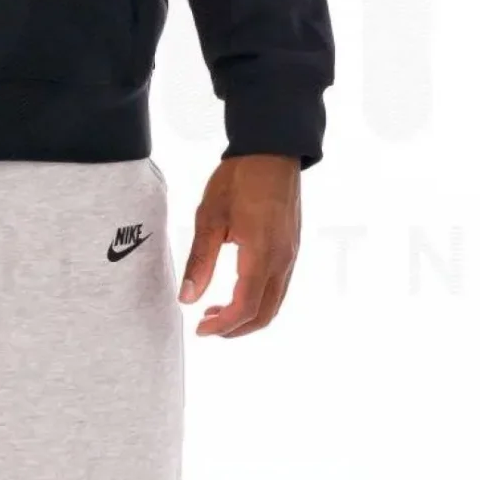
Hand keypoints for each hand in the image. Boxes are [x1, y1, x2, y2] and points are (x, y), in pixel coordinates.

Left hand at [178, 154, 301, 336]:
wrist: (272, 150)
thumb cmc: (239, 179)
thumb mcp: (209, 218)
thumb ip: (200, 261)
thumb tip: (187, 298)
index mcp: (261, 254)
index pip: (245, 307)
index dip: (222, 325)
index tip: (199, 329)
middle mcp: (282, 260)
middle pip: (264, 314)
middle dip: (236, 328)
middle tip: (206, 326)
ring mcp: (291, 255)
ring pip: (274, 303)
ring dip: (248, 315)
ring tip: (217, 310)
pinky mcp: (292, 248)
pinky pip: (279, 286)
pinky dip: (259, 299)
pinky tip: (236, 289)